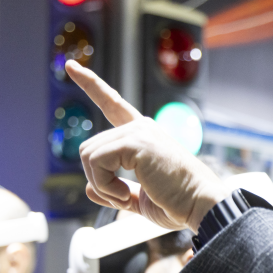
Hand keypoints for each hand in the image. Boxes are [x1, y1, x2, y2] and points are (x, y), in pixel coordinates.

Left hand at [65, 60, 229, 229]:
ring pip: (88, 155)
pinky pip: (96, 162)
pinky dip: (105, 185)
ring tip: (126, 198)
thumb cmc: (179, 203)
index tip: (71, 67)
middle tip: (123, 198)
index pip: (113, 104)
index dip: (92, 85)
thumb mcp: (140, 199)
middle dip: (98, 180)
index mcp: (144, 136)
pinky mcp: (135, 142)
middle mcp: (141, 127)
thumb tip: (89, 188)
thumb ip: (115, 191)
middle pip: (89, 148)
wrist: (201, 206)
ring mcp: (138, 132)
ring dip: (101, 184)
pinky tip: (126, 195)